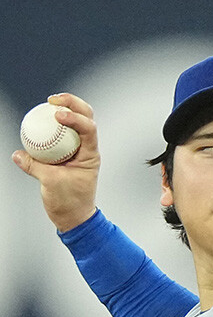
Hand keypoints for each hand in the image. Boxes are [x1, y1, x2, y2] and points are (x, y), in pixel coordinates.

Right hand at [11, 93, 100, 231]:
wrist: (73, 216)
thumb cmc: (69, 202)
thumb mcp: (50, 183)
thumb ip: (34, 166)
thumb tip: (18, 154)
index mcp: (90, 155)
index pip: (89, 129)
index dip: (75, 117)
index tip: (57, 115)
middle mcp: (87, 149)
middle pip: (87, 118)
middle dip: (73, 104)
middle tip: (53, 100)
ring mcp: (78, 150)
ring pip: (76, 123)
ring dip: (65, 109)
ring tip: (48, 103)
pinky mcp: (67, 154)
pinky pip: (60, 134)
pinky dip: (52, 125)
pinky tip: (39, 120)